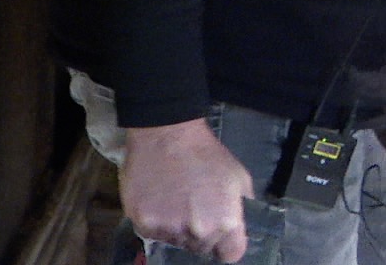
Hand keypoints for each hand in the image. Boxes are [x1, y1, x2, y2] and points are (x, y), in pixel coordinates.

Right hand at [120, 118, 255, 261]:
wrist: (166, 132)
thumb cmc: (205, 153)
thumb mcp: (239, 179)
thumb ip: (242, 211)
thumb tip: (238, 232)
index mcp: (226, 222)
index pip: (230, 255)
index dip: (224, 244)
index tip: (217, 232)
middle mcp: (199, 231)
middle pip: (201, 248)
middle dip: (199, 233)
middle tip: (192, 209)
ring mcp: (169, 228)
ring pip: (175, 242)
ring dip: (175, 229)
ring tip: (172, 202)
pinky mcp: (143, 222)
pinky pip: (152, 233)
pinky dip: (154, 222)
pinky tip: (157, 202)